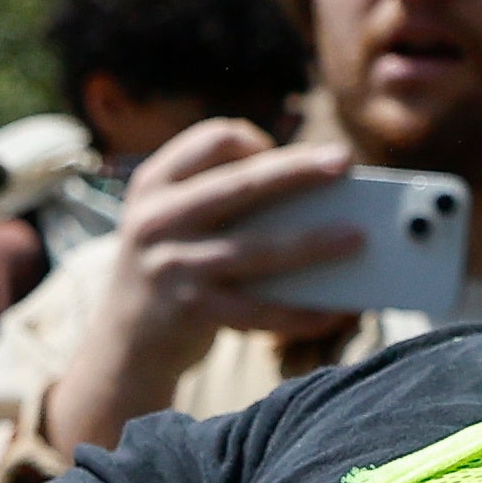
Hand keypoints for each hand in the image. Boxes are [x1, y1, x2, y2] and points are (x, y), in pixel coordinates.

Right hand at [42, 121, 365, 447]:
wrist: (124, 343)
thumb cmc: (170, 268)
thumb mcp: (172, 220)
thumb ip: (219, 197)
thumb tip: (311, 194)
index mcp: (154, 184)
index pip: (211, 139)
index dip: (254, 140)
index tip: (281, 153)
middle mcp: (158, 219)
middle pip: (241, 184)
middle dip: (298, 171)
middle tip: (344, 160)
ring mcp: (172, 266)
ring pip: (256, 250)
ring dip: (313, 243)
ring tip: (356, 237)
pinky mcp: (191, 311)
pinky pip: (258, 310)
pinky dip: (299, 312)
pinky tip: (333, 310)